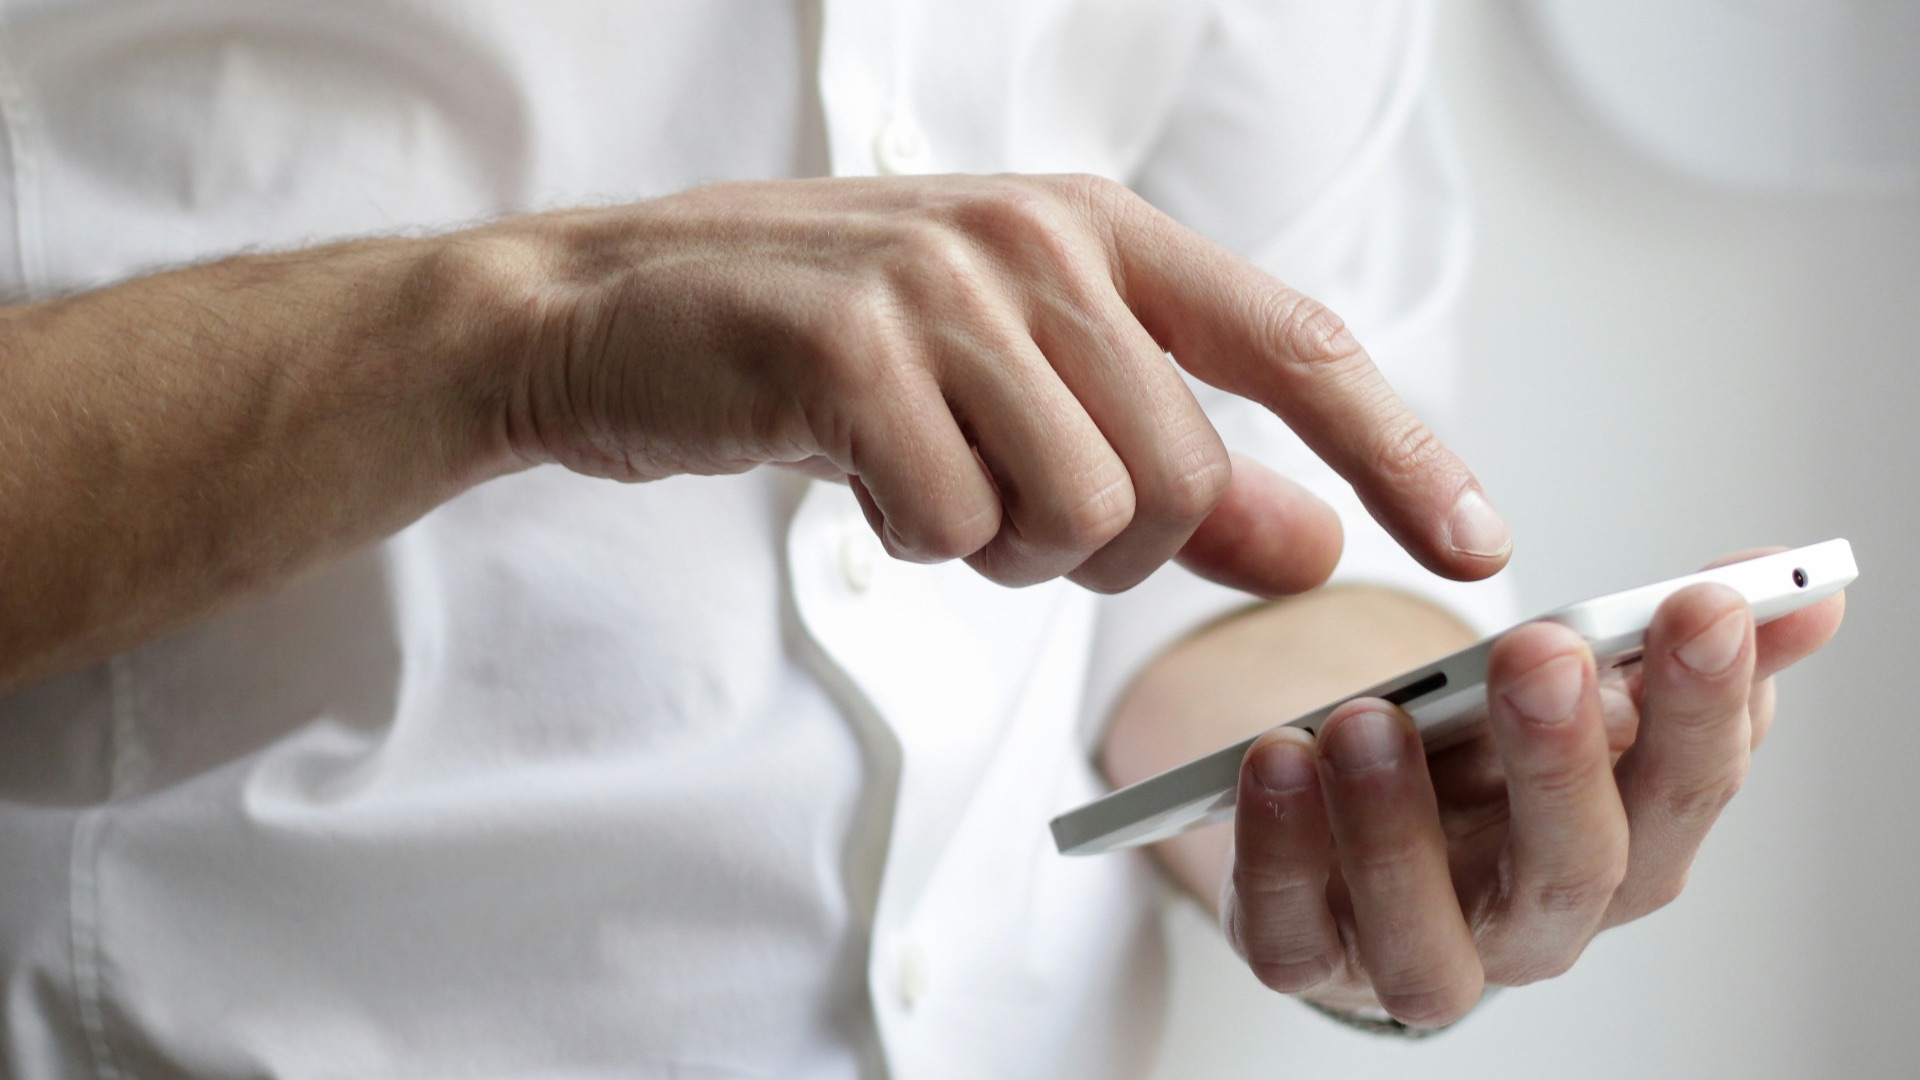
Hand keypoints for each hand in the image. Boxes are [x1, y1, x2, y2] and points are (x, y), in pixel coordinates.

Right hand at [492, 175, 1509, 593]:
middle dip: (1102, 546)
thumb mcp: (1017, 391)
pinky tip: (855, 475)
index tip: (1479, 545)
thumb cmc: (826, 352)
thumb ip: (1176, 465)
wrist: (610, 315)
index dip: (1400, 451)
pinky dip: (913, 543)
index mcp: (1097, 231)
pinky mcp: (847, 348)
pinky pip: (953, 527)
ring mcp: (941, 285)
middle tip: (1000, 510)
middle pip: (1178, 477)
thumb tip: (1313, 543)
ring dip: (1002, 548)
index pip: (1297, 345)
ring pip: (1078, 511)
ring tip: (923, 480)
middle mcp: (1037, 239)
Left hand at [1221, 553, 1845, 1026]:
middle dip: (1562, 761)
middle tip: (1541, 653)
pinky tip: (1274, 760)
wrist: (1356, 827)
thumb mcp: (1573, 693)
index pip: (1687, 791)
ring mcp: (1416, 952)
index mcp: (1623, 849)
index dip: (1705, 705)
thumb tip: (1803, 590)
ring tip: (1368, 719)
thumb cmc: (1482, 763)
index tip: (1703, 603)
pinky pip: (1289, 935)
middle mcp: (1532, 923)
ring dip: (1397, 828)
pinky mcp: (1307, 956)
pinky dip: (1278, 854)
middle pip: (1572, 872)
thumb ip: (1670, 645)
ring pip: (1426, 939)